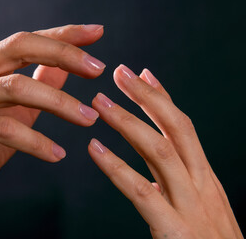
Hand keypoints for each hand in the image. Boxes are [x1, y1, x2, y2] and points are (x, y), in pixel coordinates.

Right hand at [0, 24, 104, 237]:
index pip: (25, 39)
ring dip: (60, 102)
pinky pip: (4, 129)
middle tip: (98, 69)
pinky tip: (58, 154)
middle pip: (18, 47)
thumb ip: (42, 83)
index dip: (62, 35)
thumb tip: (73, 62)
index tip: (97, 32)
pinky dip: (36, 142)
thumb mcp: (21, 110)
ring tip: (89, 119)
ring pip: (16, 88)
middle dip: (63, 54)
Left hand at [88, 65, 242, 237]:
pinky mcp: (175, 230)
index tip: (143, 75)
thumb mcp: (200, 206)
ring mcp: (190, 205)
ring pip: (159, 151)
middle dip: (147, 97)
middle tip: (120, 74)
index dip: (162, 98)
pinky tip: (95, 149)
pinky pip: (140, 191)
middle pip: (175, 128)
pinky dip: (116, 167)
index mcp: (204, 177)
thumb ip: (178, 184)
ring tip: (101, 102)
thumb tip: (157, 169)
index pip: (182, 128)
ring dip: (128, 122)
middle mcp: (201, 184)